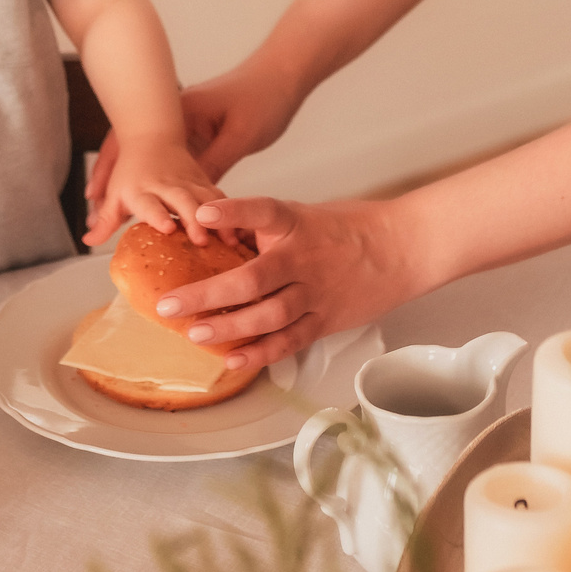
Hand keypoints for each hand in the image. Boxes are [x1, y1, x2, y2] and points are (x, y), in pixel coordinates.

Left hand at [85, 133, 222, 246]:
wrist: (152, 136)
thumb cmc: (131, 172)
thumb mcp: (114, 195)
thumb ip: (104, 220)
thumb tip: (88, 241)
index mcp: (142, 190)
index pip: (149, 203)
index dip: (157, 215)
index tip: (167, 228)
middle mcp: (166, 185)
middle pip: (182, 201)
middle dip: (194, 219)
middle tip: (202, 239)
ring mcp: (188, 182)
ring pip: (206, 198)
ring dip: (219, 219)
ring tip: (230, 241)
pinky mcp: (204, 180)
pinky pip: (219, 197)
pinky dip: (231, 213)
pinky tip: (240, 232)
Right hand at [87, 59, 303, 203]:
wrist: (286, 75)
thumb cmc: (265, 98)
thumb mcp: (240, 135)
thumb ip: (214, 163)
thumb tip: (188, 199)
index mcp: (183, 112)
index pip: (135, 140)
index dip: (112, 167)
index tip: (96, 194)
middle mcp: (181, 118)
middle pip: (135, 150)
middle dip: (114, 178)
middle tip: (96, 210)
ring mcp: (190, 126)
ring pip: (153, 159)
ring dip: (134, 182)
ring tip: (113, 210)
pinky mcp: (203, 134)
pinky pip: (176, 161)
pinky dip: (162, 181)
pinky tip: (157, 202)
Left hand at [145, 195, 430, 372]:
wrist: (401, 248)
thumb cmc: (348, 228)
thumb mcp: (305, 214)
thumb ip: (264, 227)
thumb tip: (215, 232)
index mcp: (297, 223)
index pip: (263, 212)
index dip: (232, 213)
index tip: (201, 214)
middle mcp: (304, 259)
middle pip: (254, 279)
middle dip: (208, 293)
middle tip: (169, 304)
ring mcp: (316, 294)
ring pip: (269, 316)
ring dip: (229, 328)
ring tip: (195, 333)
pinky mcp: (325, 320)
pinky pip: (290, 341)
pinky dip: (261, 353)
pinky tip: (233, 359)